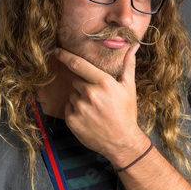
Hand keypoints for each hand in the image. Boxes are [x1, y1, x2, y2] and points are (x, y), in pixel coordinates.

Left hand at [54, 44, 149, 165]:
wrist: (122, 142)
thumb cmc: (126, 113)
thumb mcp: (129, 88)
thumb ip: (128, 65)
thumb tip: (133, 47)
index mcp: (104, 83)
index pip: (78, 64)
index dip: (65, 56)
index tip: (57, 51)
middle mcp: (90, 94)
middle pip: (76, 81)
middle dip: (83, 86)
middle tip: (97, 97)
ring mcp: (80, 107)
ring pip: (73, 95)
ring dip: (80, 99)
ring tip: (95, 109)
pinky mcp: (72, 120)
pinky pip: (69, 108)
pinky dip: (76, 111)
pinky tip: (89, 117)